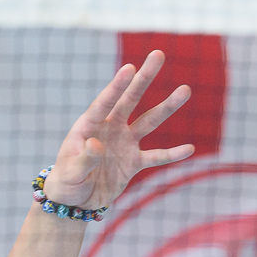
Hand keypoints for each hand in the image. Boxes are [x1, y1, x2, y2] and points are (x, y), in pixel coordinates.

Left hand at [41, 49, 194, 210]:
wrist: (74, 201)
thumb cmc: (66, 181)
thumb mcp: (71, 172)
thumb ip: (84, 158)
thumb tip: (96, 145)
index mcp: (89, 126)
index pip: (105, 102)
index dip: (117, 86)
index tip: (130, 68)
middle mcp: (109, 128)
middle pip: (130, 100)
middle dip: (144, 78)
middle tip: (157, 54)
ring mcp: (124, 143)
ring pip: (149, 122)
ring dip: (167, 107)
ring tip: (185, 90)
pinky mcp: (133, 162)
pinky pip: (156, 157)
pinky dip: (172, 155)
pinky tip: (189, 149)